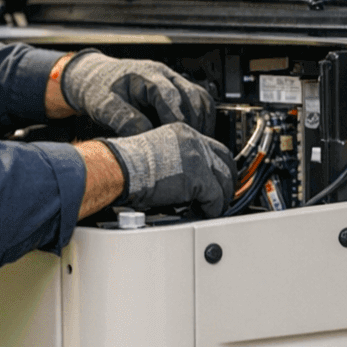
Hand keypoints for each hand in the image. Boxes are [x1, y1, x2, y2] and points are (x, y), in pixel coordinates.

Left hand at [60, 50, 214, 135]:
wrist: (96, 78)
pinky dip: (202, 119)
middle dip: (194, 124)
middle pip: (192, 97)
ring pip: (201, 98)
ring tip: (197, 144)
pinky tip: (196, 136)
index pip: (170, 96)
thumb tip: (147, 136)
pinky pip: (199, 101)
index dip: (175, 120)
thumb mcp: (105, 107)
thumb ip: (125, 120)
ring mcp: (173, 80)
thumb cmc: (99, 90)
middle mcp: (164, 74)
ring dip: (203, 122)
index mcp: (146, 75)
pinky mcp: (177, 89)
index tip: (176, 140)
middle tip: (190, 147)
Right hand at [102, 123, 234, 216]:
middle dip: (226, 180)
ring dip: (221, 197)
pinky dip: (212, 208)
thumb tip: (182, 180)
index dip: (216, 165)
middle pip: (225, 160)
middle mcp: (194, 142)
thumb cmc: (126, 165)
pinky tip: (204, 213)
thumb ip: (174, 161)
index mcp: (183, 133)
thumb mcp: (156, 154)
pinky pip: (216, 197)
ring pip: (225, 180)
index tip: (217, 176)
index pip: (212, 147)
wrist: (120, 168)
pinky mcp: (198, 178)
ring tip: (212, 207)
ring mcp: (199, 159)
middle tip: (222, 194)